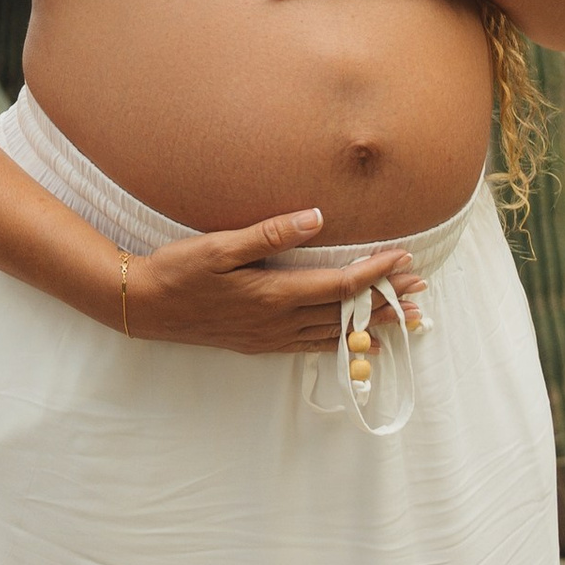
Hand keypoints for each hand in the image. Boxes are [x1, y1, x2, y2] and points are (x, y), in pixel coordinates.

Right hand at [123, 208, 427, 350]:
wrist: (143, 306)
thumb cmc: (178, 270)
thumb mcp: (220, 245)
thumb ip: (270, 233)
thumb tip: (316, 218)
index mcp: (271, 296)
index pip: (338, 286)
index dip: (374, 274)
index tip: (404, 259)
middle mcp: (276, 323)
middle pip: (345, 315)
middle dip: (386, 301)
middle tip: (421, 291)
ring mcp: (269, 338)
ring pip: (333, 335)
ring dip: (371, 324)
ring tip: (405, 317)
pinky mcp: (260, 344)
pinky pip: (313, 347)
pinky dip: (342, 342)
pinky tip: (357, 341)